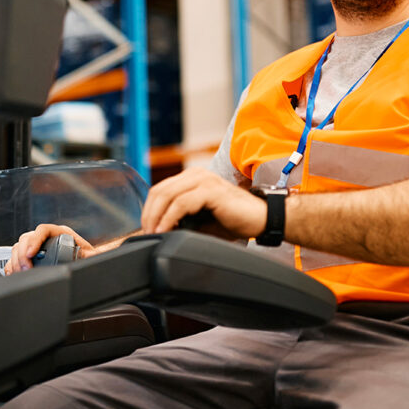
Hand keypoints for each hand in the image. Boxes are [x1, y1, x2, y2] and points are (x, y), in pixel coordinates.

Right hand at [4, 224, 95, 273]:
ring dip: (16, 260)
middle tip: (25, 268)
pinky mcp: (32, 256)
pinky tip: (14, 272)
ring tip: (21, 272)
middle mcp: (47, 237)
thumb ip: (93, 255)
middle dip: (23, 253)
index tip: (31, 253)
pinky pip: (16, 257)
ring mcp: (38, 246)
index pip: (43, 230)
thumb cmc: (87, 257)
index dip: (34, 240)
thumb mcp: (91, 256)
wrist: (85, 262)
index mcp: (61, 233)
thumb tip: (103, 255)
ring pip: (19, 246)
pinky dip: (13, 264)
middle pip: (27, 238)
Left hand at [141, 168, 267, 238]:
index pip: (160, 189)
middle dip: (148, 214)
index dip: (148, 209)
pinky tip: (166, 230)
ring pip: (167, 195)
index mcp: (192, 178)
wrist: (263, 219)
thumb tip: (158, 230)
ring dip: (156, 216)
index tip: (145, 229)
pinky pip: (181, 203)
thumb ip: (180, 220)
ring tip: (154, 233)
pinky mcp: (211, 190)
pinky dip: (169, 218)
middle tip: (146, 234)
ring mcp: (204, 180)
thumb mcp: (200, 220)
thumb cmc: (233, 221)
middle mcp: (196, 174)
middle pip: (159, 191)